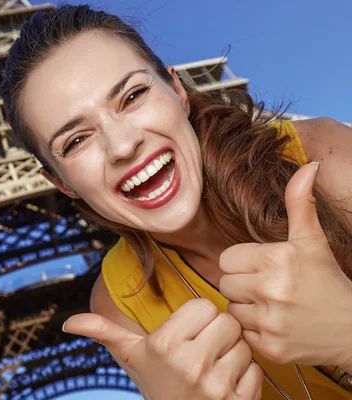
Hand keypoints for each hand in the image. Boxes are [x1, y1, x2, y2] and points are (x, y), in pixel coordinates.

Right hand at [63, 299, 262, 399]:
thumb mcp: (131, 356)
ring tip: (213, 366)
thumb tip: (69, 323)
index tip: (189, 332)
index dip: (199, 318)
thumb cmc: (155, 383)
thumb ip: (103, 333)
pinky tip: (226, 383)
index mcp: (163, 344)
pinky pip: (256, 370)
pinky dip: (246, 376)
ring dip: (233, 354)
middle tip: (203, 348)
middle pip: (227, 322)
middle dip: (218, 333)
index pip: (205, 306)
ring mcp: (216, 386)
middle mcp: (189, 364)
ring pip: (243, 345)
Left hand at [219, 162, 351, 366]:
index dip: (243, 263)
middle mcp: (270, 289)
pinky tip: (275, 325)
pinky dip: (254, 331)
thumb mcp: (312, 240)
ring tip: (272, 307)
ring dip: (246, 308)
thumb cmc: (328, 281)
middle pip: (224, 282)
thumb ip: (300, 202)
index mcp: (277, 259)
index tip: (263, 268)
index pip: (227, 259)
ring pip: (231, 308)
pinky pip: (241, 333)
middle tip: (268, 288)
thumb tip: (308, 166)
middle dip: (242, 284)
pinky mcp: (269, 347)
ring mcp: (270, 321)